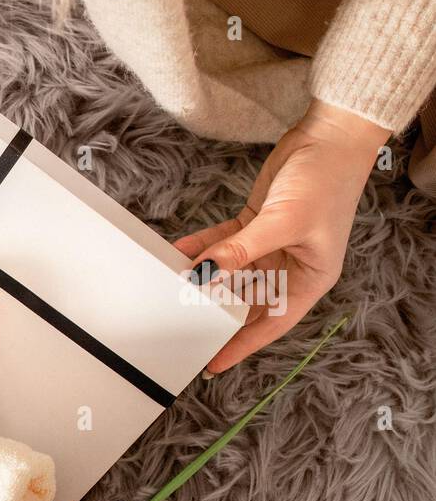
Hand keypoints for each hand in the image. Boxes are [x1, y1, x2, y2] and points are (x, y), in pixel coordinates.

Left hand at [175, 99, 388, 373]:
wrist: (329, 136)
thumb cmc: (325, 182)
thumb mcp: (282, 222)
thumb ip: (241, 250)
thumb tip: (206, 273)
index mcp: (309, 279)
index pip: (270, 323)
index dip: (241, 345)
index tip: (212, 363)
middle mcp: (290, 267)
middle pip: (246, 300)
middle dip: (215, 310)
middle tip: (181, 325)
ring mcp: (270, 246)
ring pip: (229, 271)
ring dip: (203, 275)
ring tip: (171, 286)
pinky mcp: (254, 225)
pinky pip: (222, 244)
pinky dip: (202, 247)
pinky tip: (178, 252)